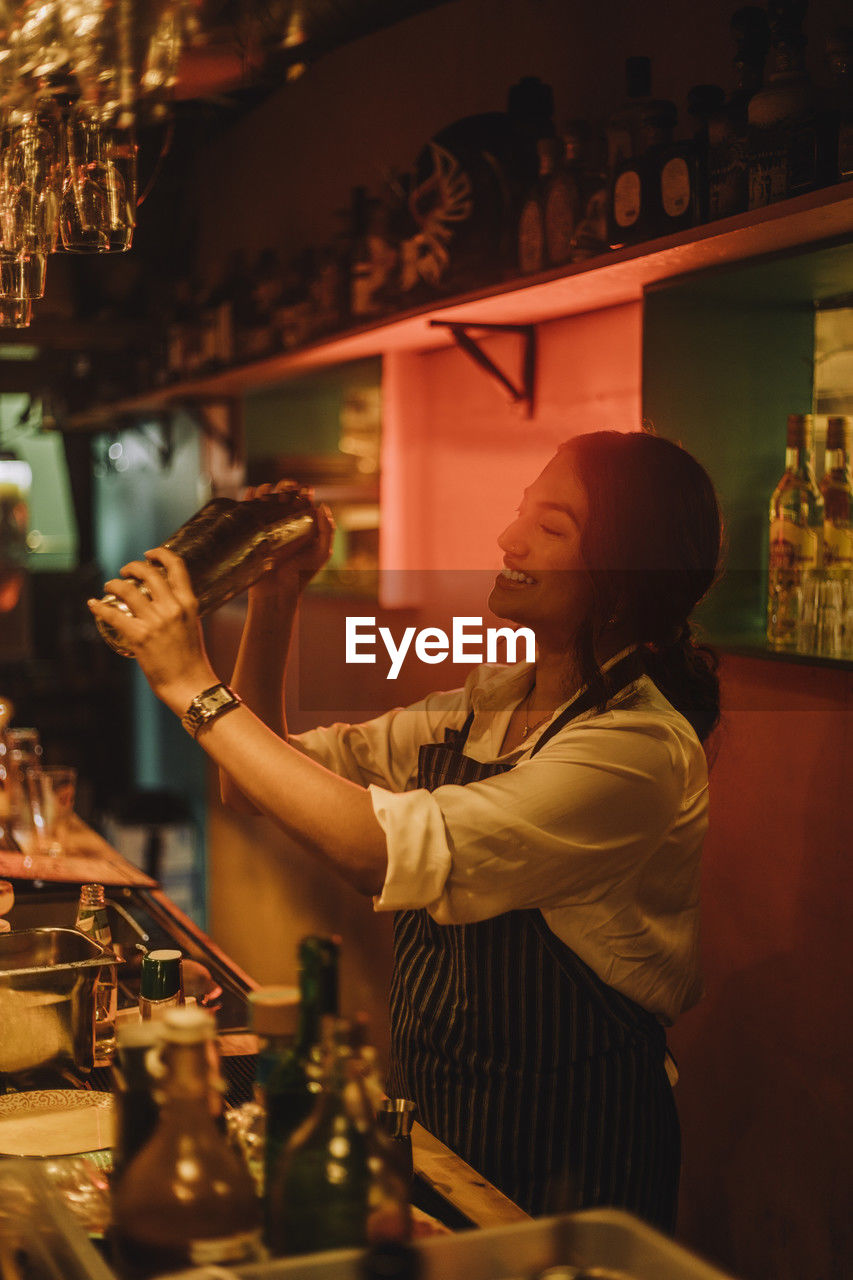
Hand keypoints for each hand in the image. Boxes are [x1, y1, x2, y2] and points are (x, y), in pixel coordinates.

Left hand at [87, 548, 216, 710]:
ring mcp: (156, 622)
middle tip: (124, 572)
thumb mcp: (193, 625)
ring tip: (109, 586)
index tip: (149, 555)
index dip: (160, 554)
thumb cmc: (192, 659)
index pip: (176, 566)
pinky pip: (113, 614)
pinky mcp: (139, 637)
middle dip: (132, 567)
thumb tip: (163, 600)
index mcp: (189, 603)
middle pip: (148, 572)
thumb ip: (180, 610)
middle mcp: (173, 608)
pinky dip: (99, 607)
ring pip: (126, 590)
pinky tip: (93, 604)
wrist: (191, 684)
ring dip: (113, 584)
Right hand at [243, 481, 335, 601]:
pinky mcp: (251, 529)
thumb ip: (327, 531)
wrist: (276, 592)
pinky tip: (253, 496)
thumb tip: (322, 506)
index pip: (303, 498)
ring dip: (267, 490)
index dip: (304, 490)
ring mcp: (267, 524)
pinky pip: (248, 507)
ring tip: (269, 495)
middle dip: (285, 486)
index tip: (304, 491)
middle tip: (286, 491)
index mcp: (303, 523)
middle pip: (283, 493)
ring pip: (265, 497)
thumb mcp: (321, 554)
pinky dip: (249, 496)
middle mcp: (285, 520)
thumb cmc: (301, 575)